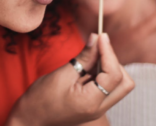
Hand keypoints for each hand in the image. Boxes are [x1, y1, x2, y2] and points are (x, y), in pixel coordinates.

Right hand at [5, 33, 134, 125]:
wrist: (30, 117)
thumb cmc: (41, 98)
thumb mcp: (62, 74)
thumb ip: (83, 57)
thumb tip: (96, 38)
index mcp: (91, 102)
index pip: (114, 75)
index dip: (109, 52)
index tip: (101, 37)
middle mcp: (99, 108)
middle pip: (125, 83)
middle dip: (114, 62)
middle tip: (97, 49)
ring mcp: (98, 109)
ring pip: (119, 85)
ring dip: (110, 67)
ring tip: (90, 58)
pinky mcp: (95, 106)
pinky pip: (109, 87)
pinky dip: (103, 74)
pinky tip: (88, 66)